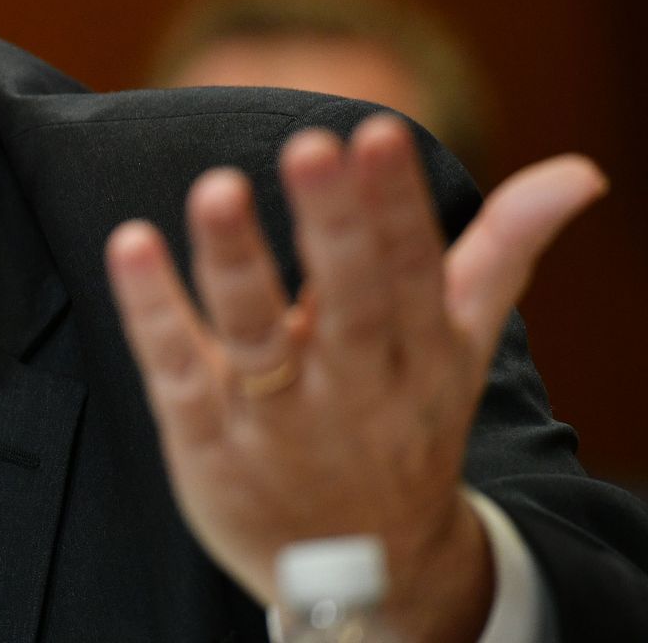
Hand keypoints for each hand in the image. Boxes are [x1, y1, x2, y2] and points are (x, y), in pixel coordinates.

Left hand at [105, 114, 604, 639]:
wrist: (365, 575)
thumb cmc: (405, 427)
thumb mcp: (457, 347)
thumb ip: (501, 253)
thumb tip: (578, 171)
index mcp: (419, 357)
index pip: (413, 274)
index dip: (396, 207)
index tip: (376, 134)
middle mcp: (353, 390)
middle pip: (347, 304)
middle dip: (332, 226)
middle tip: (309, 145)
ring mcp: (275, 420)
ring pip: (257, 339)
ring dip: (236, 262)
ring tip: (215, 188)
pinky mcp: (205, 442)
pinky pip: (177, 372)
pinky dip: (153, 312)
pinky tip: (129, 246)